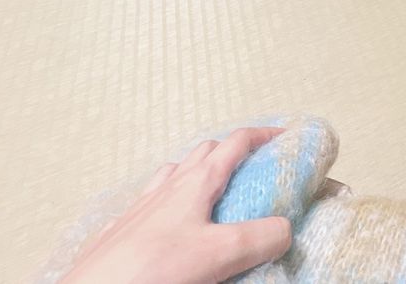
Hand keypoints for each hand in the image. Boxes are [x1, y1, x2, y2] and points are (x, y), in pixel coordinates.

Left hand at [62, 128, 291, 283]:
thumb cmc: (155, 269)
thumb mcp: (221, 253)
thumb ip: (261, 237)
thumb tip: (285, 229)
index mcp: (196, 182)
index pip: (236, 143)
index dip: (264, 135)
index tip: (285, 137)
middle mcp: (168, 186)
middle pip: (205, 152)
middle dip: (231, 152)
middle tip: (252, 169)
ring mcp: (141, 207)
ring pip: (173, 174)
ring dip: (197, 173)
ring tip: (212, 194)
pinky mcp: (120, 231)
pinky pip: (148, 204)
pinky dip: (167, 202)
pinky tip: (168, 225)